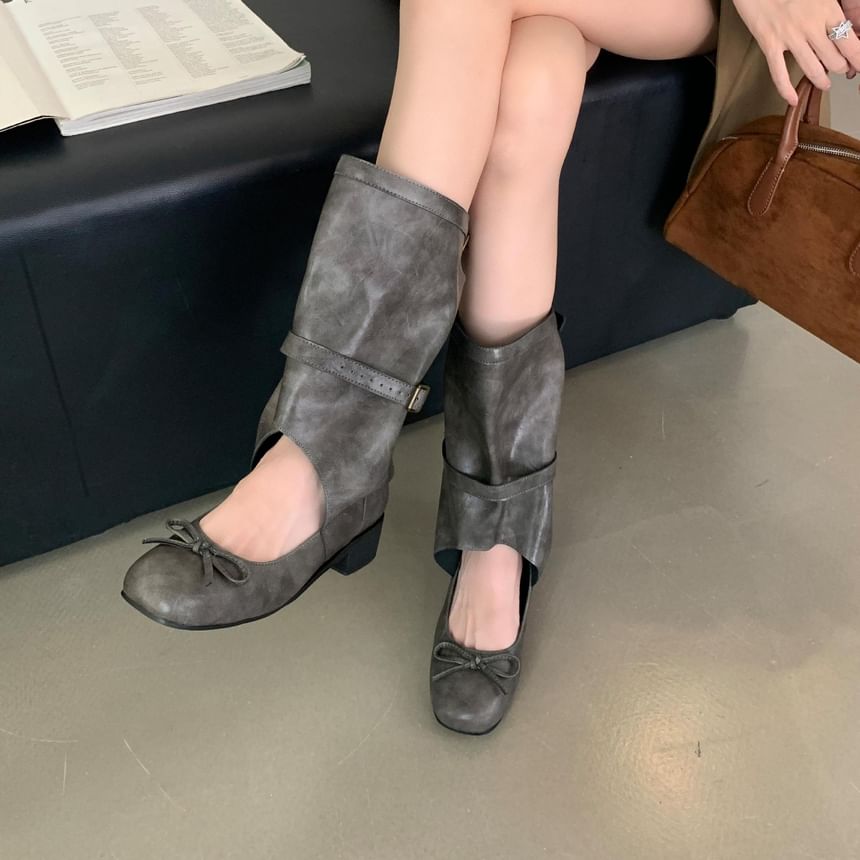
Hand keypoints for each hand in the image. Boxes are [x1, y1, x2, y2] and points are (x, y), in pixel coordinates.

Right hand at [733, 0, 859, 101]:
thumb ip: (831, 8)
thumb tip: (841, 27)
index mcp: (827, 10)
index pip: (849, 42)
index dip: (856, 59)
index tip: (858, 65)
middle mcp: (811, 26)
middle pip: (833, 59)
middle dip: (840, 69)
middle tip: (840, 70)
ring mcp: (790, 38)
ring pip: (812, 69)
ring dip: (821, 81)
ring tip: (825, 84)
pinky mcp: (770, 45)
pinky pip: (779, 74)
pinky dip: (786, 90)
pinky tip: (792, 100)